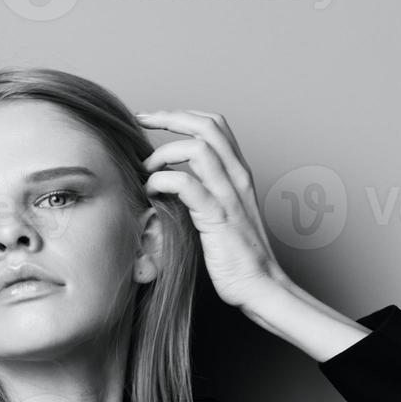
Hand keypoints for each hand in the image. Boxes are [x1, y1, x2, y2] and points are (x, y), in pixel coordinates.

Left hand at [135, 109, 288, 310]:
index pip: (215, 126)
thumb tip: (167, 180)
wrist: (260, 286)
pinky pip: (187, 184)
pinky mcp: (218, 218)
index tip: (152, 118)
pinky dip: (162, 181)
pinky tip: (151, 192)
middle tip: (140, 122)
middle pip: (207, 126)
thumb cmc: (236, 257)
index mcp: (238, 174)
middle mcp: (238, 178)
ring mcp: (230, 196)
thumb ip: (202, 193)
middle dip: (169, 117)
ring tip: (147, 171)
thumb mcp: (220, 215)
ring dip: (163, 154)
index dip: (182, 115)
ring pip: (198, 149)